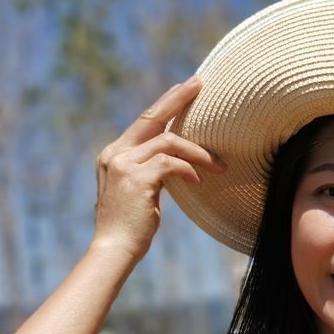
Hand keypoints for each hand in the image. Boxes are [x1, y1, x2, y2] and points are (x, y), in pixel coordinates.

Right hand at [90, 76, 227, 261]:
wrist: (114, 249)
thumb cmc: (130, 227)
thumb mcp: (138, 193)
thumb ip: (150, 173)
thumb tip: (175, 165)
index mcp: (114, 155)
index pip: (144, 121)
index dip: (165, 103)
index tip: (184, 87)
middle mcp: (115, 154)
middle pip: (151, 117)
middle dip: (177, 99)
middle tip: (199, 84)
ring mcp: (124, 164)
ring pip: (169, 142)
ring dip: (198, 153)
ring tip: (219, 166)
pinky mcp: (137, 178)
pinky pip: (172, 163)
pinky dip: (189, 169)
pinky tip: (199, 181)